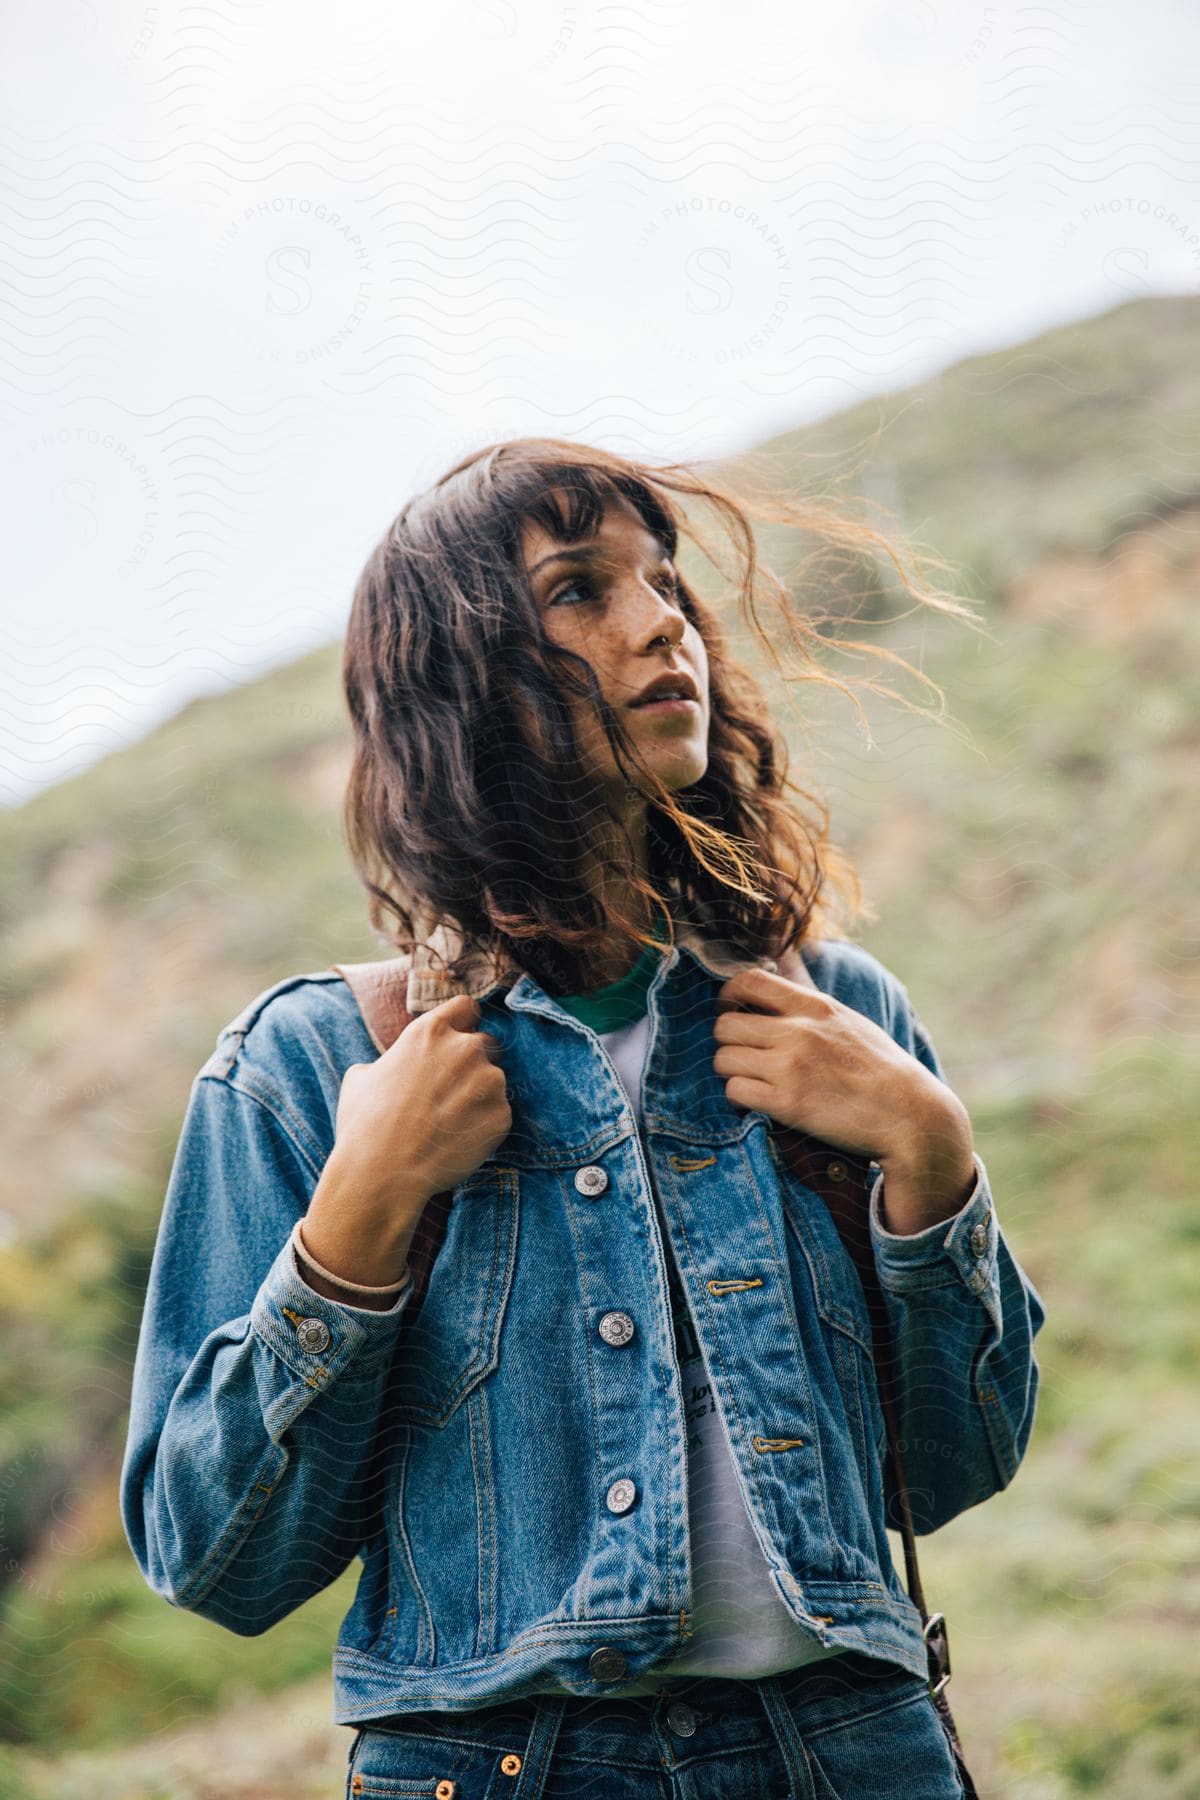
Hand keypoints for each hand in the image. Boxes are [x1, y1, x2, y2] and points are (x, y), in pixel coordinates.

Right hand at [302, 993, 510, 1289]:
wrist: (382, 1173)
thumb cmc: (364, 1126)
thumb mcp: (360, 1079)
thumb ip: (388, 1061)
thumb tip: (387, 1067)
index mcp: (430, 1031)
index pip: (466, 1007)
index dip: (464, 1023)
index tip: (460, 1038)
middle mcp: (466, 1048)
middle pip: (486, 1044)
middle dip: (474, 1064)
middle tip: (452, 1092)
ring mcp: (489, 1081)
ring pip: (494, 1082)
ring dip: (480, 1097)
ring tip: (449, 1124)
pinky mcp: (503, 1115)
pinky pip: (499, 1114)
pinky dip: (485, 1126)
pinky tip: (458, 1141)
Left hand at [712, 966, 970, 1189]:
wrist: (909, 1114)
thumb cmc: (880, 1069)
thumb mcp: (848, 1020)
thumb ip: (810, 1005)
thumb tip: (781, 975)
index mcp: (815, 1006)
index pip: (749, 981)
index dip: (729, 996)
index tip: (732, 1011)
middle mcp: (798, 1031)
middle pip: (724, 1025)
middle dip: (727, 1043)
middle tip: (742, 1056)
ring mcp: (791, 1067)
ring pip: (723, 1060)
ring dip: (731, 1073)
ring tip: (751, 1081)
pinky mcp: (787, 1103)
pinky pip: (735, 1092)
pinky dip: (739, 1099)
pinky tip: (757, 1102)